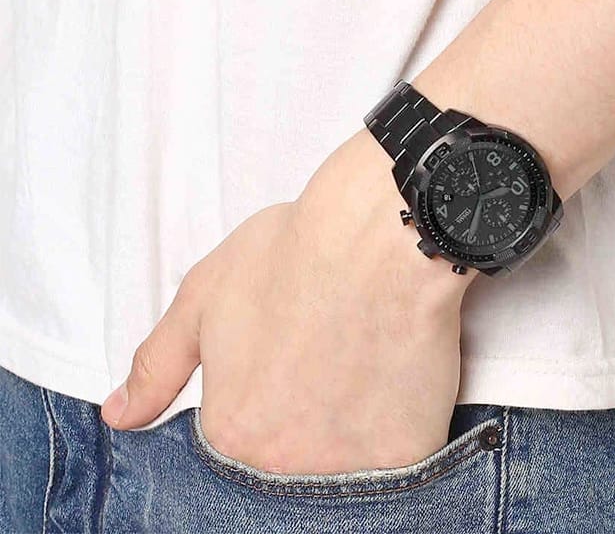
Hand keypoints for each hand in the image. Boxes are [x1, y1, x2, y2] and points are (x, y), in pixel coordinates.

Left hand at [100, 128, 478, 473]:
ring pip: (347, 461)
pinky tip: (397, 371)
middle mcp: (285, 465)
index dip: (267, 391)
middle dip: (307, 411)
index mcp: (233, 431)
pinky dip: (398, 421)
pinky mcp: (409, 453)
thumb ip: (158, 364)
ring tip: (362, 356)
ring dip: (352, 421)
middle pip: (294, 456)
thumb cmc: (295, 252)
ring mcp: (351, 466)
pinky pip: (399, 455)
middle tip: (328, 352)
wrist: (382, 233)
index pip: (241, 438)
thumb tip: (120, 414)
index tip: (288, 355)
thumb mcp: (204, 295)